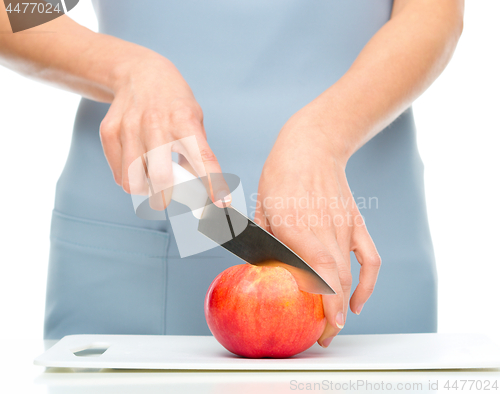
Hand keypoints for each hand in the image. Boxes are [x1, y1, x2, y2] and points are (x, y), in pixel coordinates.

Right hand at [99, 51, 230, 208]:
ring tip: (151, 180)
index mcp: (184, 121)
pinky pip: (119, 175)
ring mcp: (129, 128)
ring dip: (145, 189)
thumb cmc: (172, 102)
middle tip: (168, 195)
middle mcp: (156, 124)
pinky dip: (130, 179)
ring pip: (134, 181)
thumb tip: (197, 189)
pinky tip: (137, 166)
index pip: (203, 158)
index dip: (214, 183)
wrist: (138, 73)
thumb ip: (195, 152)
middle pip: (161, 178)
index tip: (222, 202)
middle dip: (166, 196)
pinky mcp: (109, 132)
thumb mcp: (194, 119)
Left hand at [254, 103, 380, 347]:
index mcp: (298, 229)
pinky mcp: (356, 223)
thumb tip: (262, 274)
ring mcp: (345, 228)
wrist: (312, 147)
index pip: (319, 274)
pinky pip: (369, 259)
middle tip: (320, 336)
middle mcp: (325, 232)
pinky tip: (359, 301)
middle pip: (336, 283)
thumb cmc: (280, 177)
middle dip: (332, 316)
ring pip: (350, 275)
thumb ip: (265, 245)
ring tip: (335, 324)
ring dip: (345, 305)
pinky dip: (368, 283)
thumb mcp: (262, 210)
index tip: (323, 328)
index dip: (325, 304)